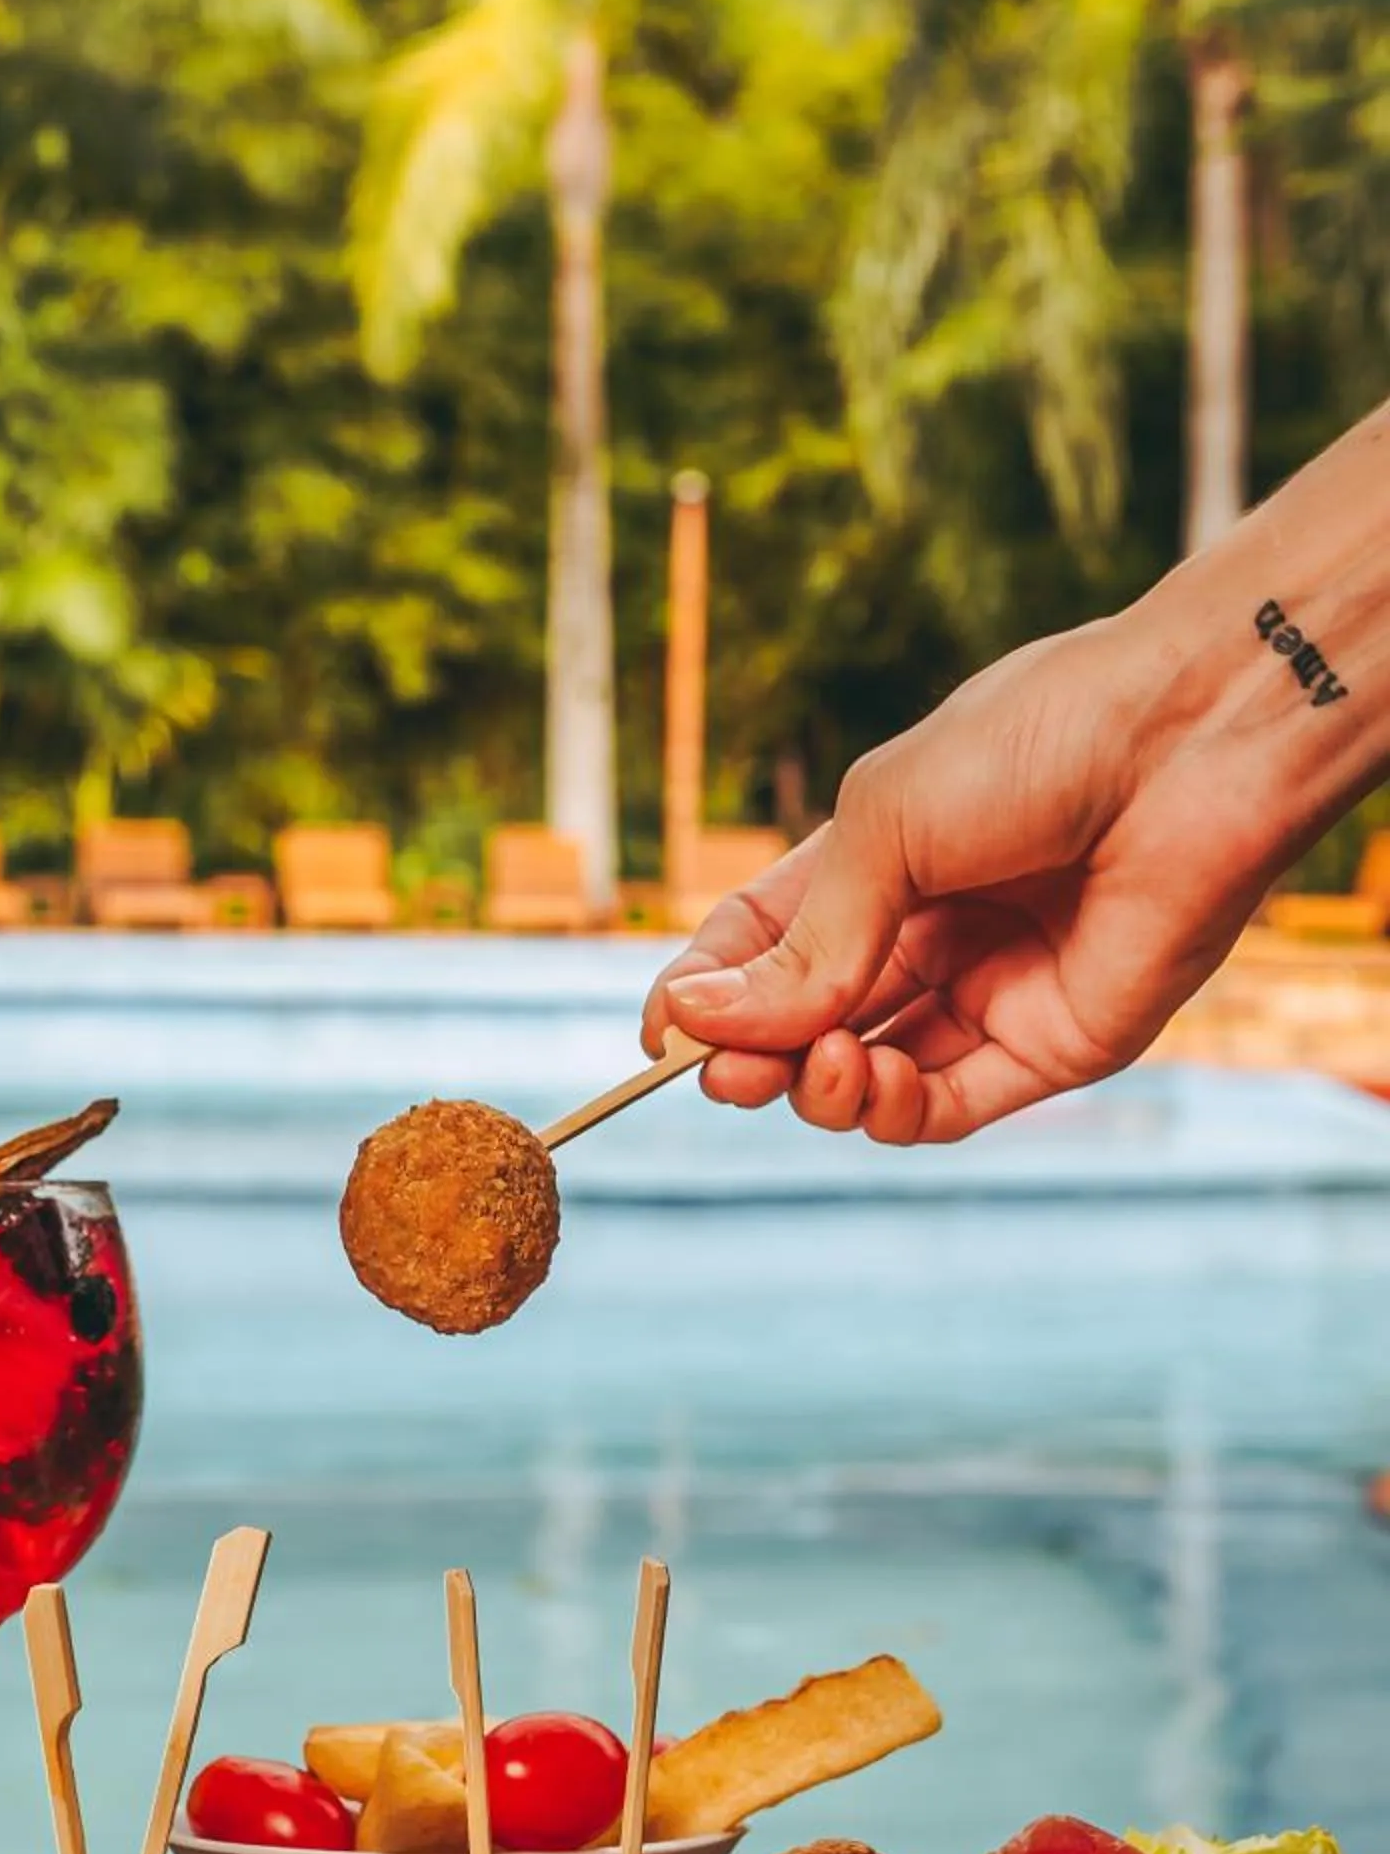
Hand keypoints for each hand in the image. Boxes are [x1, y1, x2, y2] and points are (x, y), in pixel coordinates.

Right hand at [642, 616, 1322, 1144]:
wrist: (1192, 740)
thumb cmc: (1042, 741)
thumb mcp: (885, 826)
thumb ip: (803, 943)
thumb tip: (695, 1026)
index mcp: (877, 861)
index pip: (762, 946)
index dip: (707, 993)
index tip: (660, 1036)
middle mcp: (927, 934)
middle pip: (806, 1024)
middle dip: (752, 1055)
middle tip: (719, 1074)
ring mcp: (988, 994)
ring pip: (868, 1079)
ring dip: (816, 1088)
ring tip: (812, 1065)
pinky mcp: (1052, 1046)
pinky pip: (946, 1109)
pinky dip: (890, 1113)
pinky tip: (864, 1082)